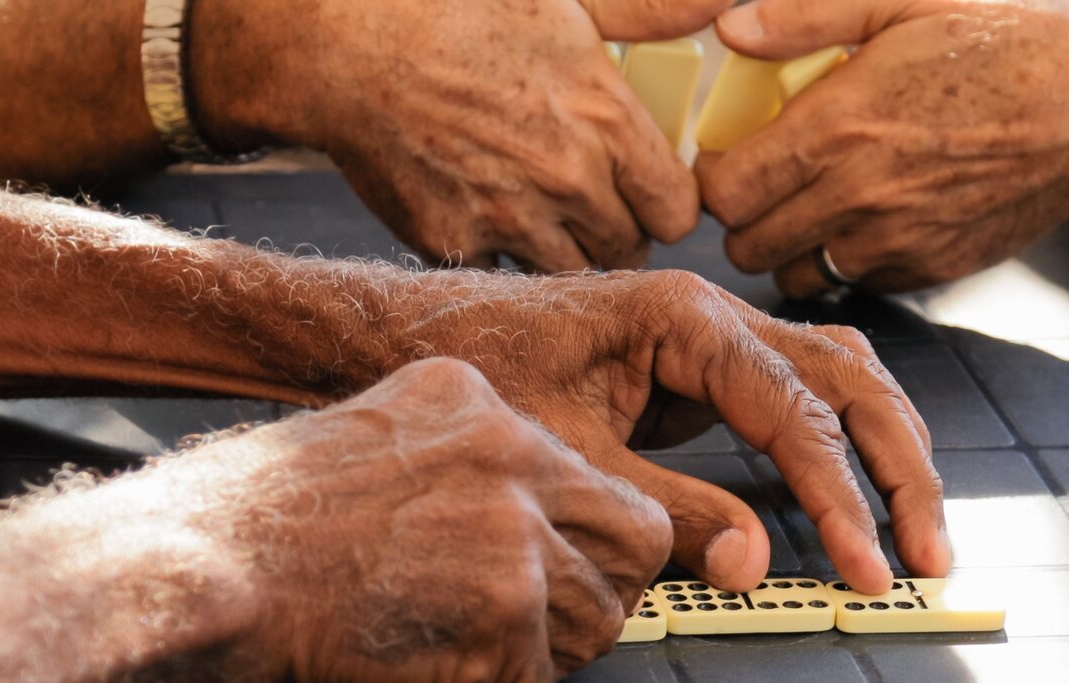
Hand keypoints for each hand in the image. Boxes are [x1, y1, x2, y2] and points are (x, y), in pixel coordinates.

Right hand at [172, 358, 671, 682]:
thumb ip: (454, 476)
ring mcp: (513, 527)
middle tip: (546, 634)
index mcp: (476, 401)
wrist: (184, 566)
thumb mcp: (367, 448)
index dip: (580, 544)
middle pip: (635, 537)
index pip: (591, 478)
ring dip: (550, 660)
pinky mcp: (503, 608)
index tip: (554, 575)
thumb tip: (525, 540)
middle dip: (599, 596)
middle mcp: (511, 449)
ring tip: (476, 670)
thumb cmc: (247, 525)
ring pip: (603, 618)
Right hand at [194, 0, 731, 271]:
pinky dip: (494, 249)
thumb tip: (725, 3)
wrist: (343, 38)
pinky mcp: (455, 243)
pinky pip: (500, 271)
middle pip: (627, 249)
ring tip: (532, 201)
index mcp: (606, 118)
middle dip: (613, 227)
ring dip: (560, 247)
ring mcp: (509, 219)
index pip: (678, 211)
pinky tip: (476, 201)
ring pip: (569, 270)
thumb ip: (651, 12)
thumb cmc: (454, 6)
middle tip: (583, 194)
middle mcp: (566, 178)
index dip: (661, 202)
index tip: (640, 188)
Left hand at [398, 269, 948, 591]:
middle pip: (848, 380)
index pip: (796, 412)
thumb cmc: (482, 379)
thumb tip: (753, 567)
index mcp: (686, 320)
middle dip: (898, 468)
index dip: (839, 496)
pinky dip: (841, 442)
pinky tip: (860, 492)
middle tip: (928, 554)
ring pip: (839, 379)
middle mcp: (716, 316)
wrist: (418, 339)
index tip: (866, 565)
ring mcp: (715, 339)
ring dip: (885, 451)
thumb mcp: (574, 460)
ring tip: (917, 530)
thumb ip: (668, 512)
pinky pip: (801, 395)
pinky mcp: (705, 369)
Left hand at [697, 0, 1068, 294]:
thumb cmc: (1003, 38)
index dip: (717, 177)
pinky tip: (874, 215)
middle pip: (748, 246)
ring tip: (816, 203)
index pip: (724, 193)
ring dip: (792, 247)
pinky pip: (857, 285)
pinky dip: (849, 260)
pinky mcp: (928, 272)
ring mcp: (894, 245)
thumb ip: (805, 16)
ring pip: (796, 276)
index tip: (733, 157)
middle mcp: (857, 199)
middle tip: (769, 182)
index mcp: (835, 129)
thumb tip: (729, 28)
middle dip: (746, 217)